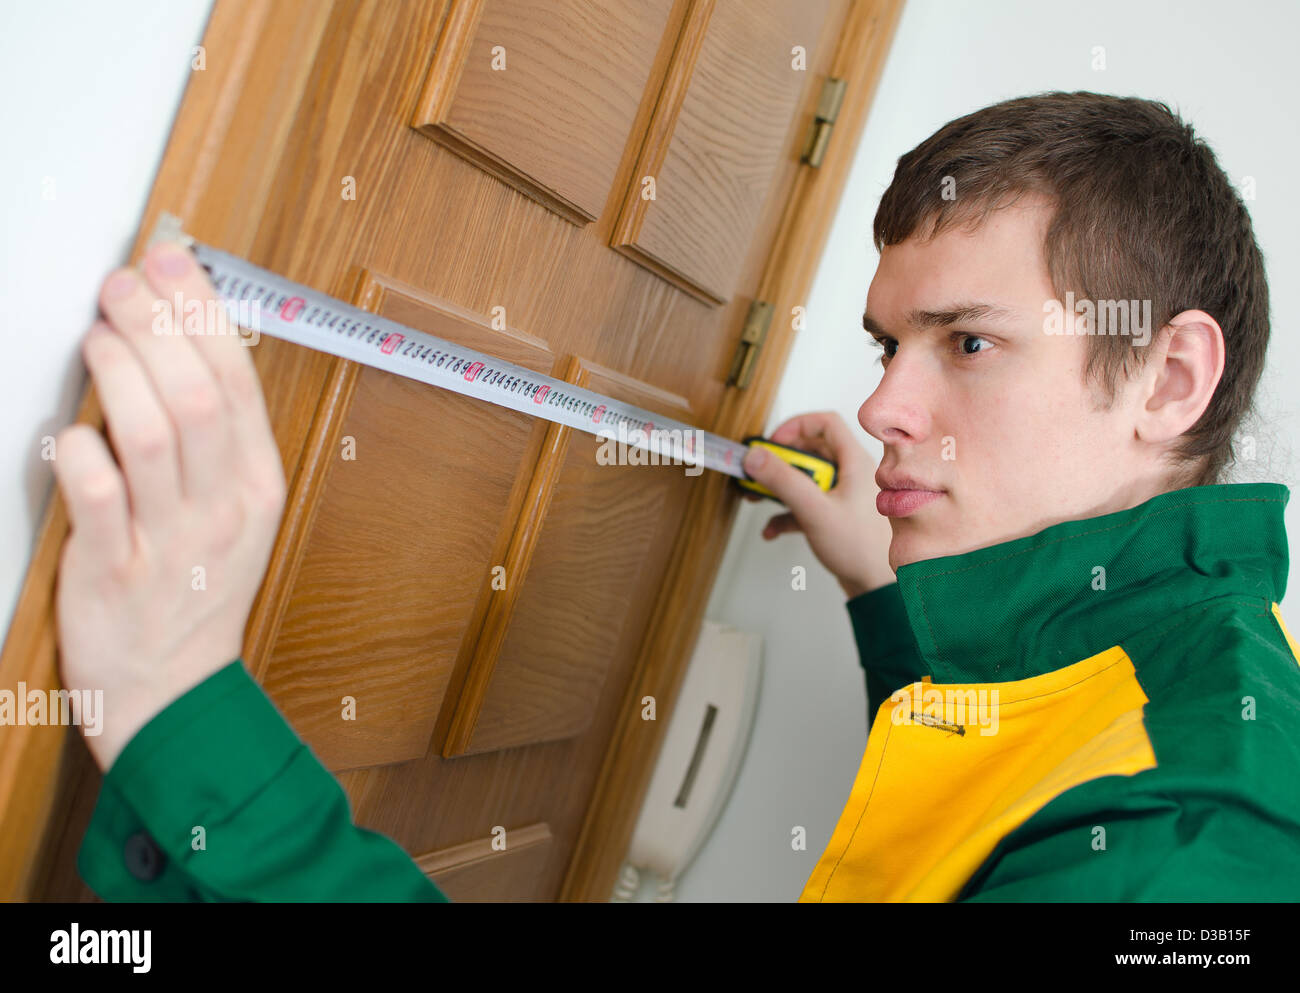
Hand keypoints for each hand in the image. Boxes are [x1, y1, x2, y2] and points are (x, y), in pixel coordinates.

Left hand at [52, 238, 286, 772]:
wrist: (175, 690)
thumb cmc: (196, 590)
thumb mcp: (232, 513)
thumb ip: (212, 440)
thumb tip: (173, 346)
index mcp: (256, 486)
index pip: (237, 384)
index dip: (202, 315)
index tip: (171, 264)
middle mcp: (220, 509)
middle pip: (195, 400)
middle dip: (158, 328)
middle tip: (122, 284)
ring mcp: (170, 541)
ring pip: (152, 438)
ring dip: (120, 373)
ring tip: (96, 336)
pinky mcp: (112, 572)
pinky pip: (97, 499)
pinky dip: (80, 453)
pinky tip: (69, 430)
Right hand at [741, 411, 892, 597]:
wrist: (877, 586)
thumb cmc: (860, 548)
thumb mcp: (815, 510)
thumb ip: (783, 481)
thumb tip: (755, 456)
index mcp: (854, 462)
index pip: (826, 424)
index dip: (796, 426)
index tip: (772, 443)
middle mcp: (850, 474)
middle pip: (809, 452)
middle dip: (779, 463)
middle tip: (757, 472)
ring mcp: (842, 495)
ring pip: (804, 479)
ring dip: (778, 488)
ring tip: (757, 498)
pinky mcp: (834, 515)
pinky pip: (805, 503)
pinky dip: (785, 513)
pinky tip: (772, 529)